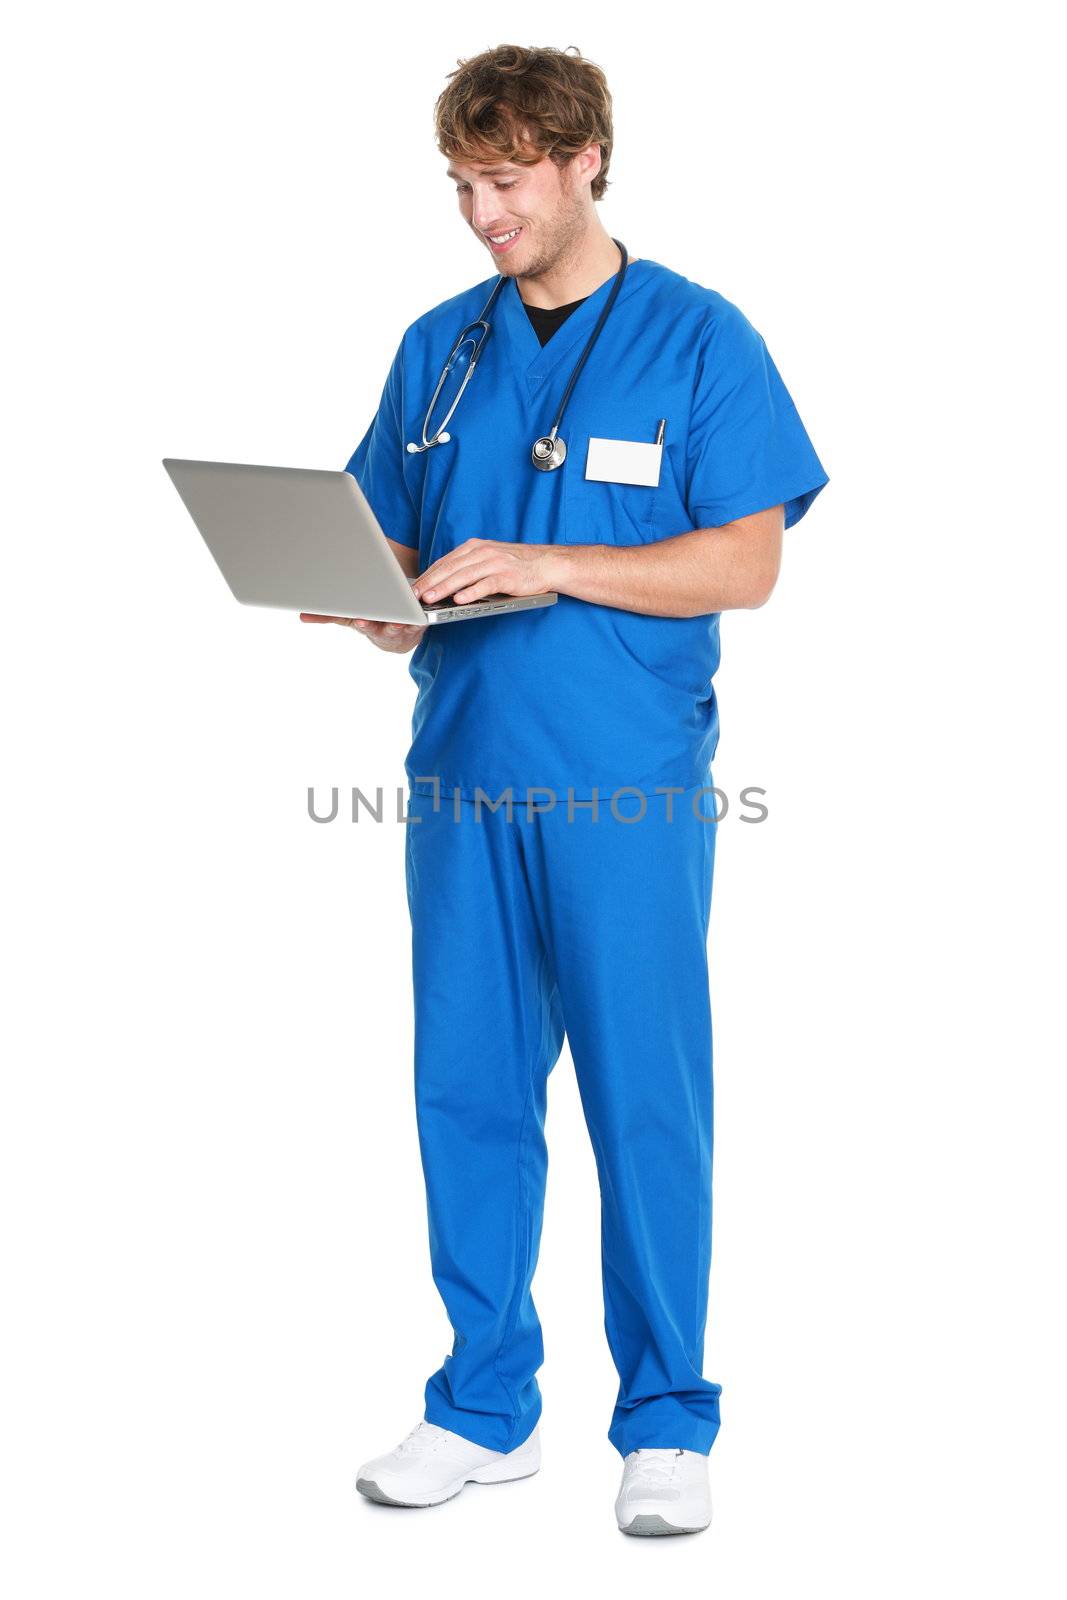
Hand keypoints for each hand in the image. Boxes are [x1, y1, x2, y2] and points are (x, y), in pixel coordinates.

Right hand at [299, 613, 425, 652]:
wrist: (397, 638)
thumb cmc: (370, 622)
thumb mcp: (348, 618)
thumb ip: (327, 617)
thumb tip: (302, 616)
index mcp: (366, 625)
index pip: (363, 625)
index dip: (363, 623)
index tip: (361, 620)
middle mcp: (382, 629)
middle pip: (381, 628)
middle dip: (382, 623)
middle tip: (382, 619)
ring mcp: (400, 627)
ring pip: (400, 625)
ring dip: (401, 622)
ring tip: (402, 617)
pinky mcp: (417, 624)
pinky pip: (419, 620)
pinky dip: (418, 615)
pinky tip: (419, 605)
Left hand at [411, 538, 564, 605]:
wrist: (545, 563)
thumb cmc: (514, 565)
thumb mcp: (487, 559)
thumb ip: (467, 567)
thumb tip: (443, 582)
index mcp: (474, 547)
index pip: (445, 562)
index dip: (428, 575)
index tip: (413, 587)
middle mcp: (482, 552)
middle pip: (450, 568)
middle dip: (430, 582)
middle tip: (414, 595)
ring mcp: (494, 563)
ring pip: (463, 576)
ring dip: (444, 588)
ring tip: (430, 599)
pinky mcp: (506, 576)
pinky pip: (485, 585)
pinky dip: (471, 592)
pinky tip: (458, 600)